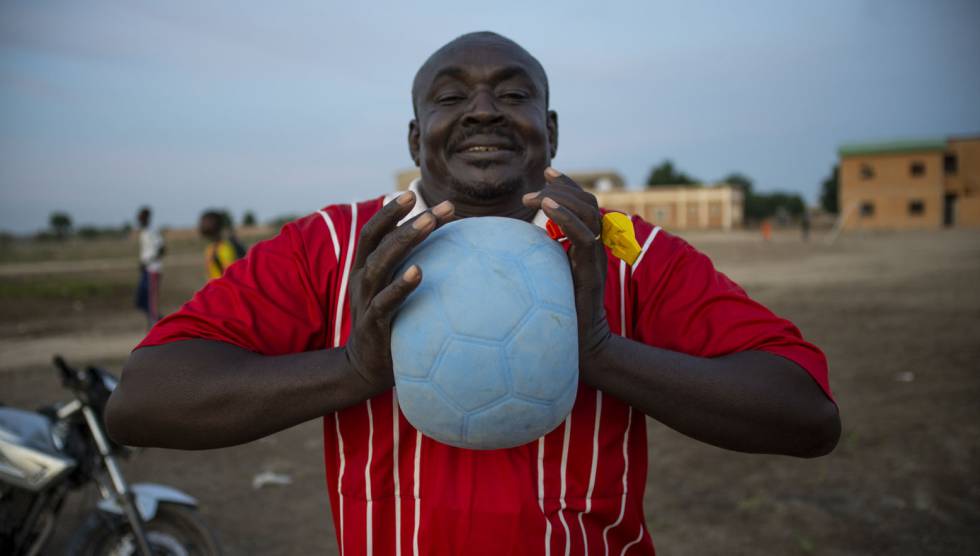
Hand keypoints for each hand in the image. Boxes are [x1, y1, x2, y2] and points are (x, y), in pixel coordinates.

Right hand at [344, 191, 454, 394]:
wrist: (365, 369)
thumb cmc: (391, 324)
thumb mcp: (395, 293)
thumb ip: (412, 269)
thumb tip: (455, 250)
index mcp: (366, 269)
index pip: (374, 232)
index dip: (390, 212)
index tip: (414, 195)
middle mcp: (362, 280)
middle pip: (378, 241)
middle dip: (403, 220)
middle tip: (433, 207)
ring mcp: (365, 301)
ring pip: (380, 264)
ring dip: (405, 240)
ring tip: (430, 223)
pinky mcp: (373, 324)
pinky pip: (385, 302)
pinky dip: (401, 285)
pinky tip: (420, 272)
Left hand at [522, 168, 611, 370]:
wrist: (581, 343)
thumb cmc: (559, 312)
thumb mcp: (547, 276)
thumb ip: (538, 256)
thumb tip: (510, 243)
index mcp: (584, 244)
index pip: (582, 203)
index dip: (566, 185)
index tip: (546, 172)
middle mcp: (593, 246)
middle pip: (588, 201)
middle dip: (563, 187)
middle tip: (537, 185)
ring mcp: (595, 256)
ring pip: (589, 213)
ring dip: (564, 198)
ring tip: (540, 194)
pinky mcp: (591, 269)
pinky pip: (583, 235)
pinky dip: (566, 218)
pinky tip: (547, 211)